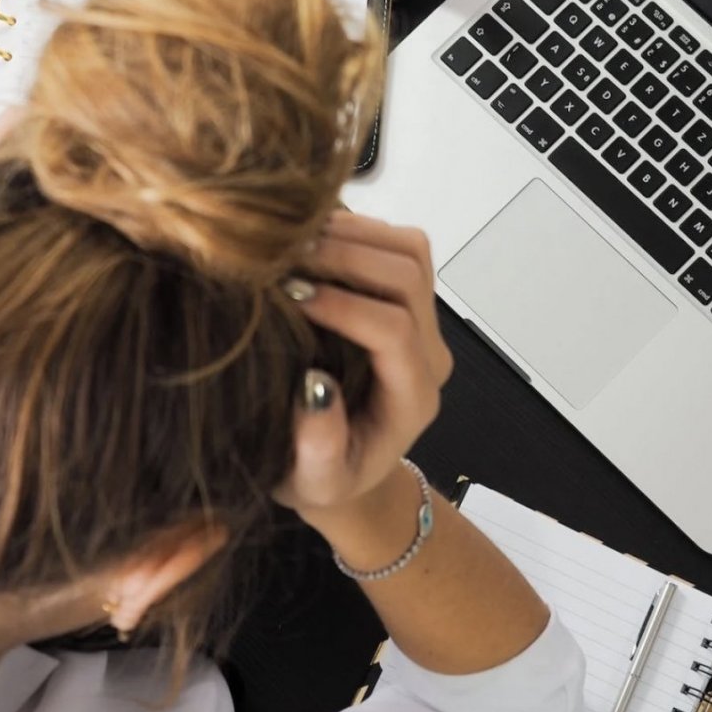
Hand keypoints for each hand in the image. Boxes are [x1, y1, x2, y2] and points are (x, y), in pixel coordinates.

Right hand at [273, 213, 452, 520]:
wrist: (346, 467)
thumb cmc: (324, 478)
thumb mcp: (314, 482)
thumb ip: (319, 447)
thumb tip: (315, 387)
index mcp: (412, 397)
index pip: (394, 331)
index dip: (344, 306)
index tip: (289, 295)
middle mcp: (428, 353)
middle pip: (409, 276)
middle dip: (346, 256)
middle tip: (283, 255)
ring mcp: (422, 321)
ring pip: (409, 250)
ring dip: (352, 234)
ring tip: (292, 240)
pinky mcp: (406, 298)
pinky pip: (396, 244)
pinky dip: (354, 229)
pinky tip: (306, 239)